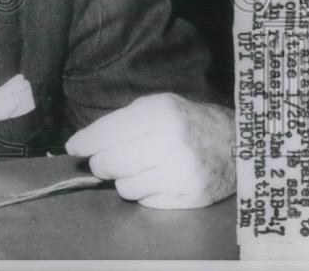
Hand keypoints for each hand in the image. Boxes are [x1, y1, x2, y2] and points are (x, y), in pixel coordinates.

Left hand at [65, 93, 235, 208]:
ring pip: (124, 188)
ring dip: (123, 179)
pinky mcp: (189, 198)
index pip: (106, 134)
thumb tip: (81, 145)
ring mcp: (181, 174)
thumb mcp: (155, 106)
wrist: (235, 143)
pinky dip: (144, 192)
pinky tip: (156, 178)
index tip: (74, 149)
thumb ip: (120, 122)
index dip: (84, 143)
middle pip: (110, 164)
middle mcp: (169, 143)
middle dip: (100, 163)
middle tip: (104, 160)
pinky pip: (145, 202)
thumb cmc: (185, 121)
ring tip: (138, 167)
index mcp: (158, 114)